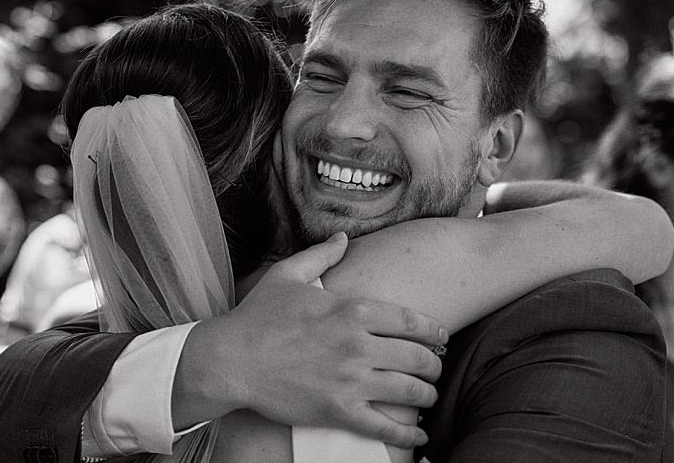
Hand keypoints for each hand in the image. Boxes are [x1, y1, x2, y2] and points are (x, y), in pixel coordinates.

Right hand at [173, 232, 446, 447]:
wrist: (230, 360)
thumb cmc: (258, 316)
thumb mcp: (288, 275)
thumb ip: (321, 255)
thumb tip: (343, 239)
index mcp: (352, 310)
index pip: (412, 322)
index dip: (435, 332)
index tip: (442, 337)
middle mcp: (357, 344)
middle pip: (419, 357)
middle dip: (435, 364)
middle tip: (436, 368)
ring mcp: (349, 380)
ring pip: (409, 390)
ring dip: (427, 395)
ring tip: (428, 396)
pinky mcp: (337, 411)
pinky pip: (385, 426)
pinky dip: (408, 432)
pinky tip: (419, 433)